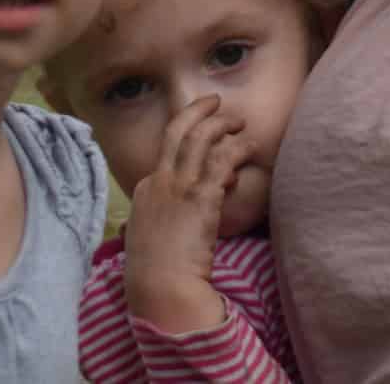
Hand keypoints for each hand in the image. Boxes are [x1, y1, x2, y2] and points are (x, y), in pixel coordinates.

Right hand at [122, 94, 250, 334]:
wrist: (161, 289)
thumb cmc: (154, 273)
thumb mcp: (143, 240)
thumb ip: (147, 224)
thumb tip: (137, 223)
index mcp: (145, 191)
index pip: (168, 155)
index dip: (192, 148)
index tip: (214, 156)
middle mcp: (158, 182)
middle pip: (177, 131)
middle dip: (196, 110)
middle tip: (215, 100)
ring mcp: (178, 187)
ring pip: (200, 138)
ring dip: (222, 124)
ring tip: (241, 123)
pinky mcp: (201, 196)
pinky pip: (222, 159)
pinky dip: (238, 149)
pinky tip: (251, 147)